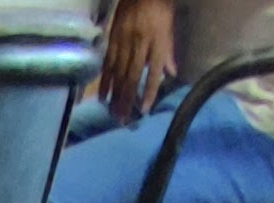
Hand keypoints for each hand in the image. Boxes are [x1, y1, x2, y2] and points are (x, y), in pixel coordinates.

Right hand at [99, 0, 175, 119]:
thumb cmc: (159, 6)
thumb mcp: (169, 25)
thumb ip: (168, 51)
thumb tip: (171, 74)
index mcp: (157, 40)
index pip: (154, 71)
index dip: (149, 91)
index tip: (144, 109)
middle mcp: (140, 42)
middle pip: (132, 76)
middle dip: (127, 99)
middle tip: (123, 119)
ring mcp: (124, 40)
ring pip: (118, 73)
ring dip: (115, 95)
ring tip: (112, 113)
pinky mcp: (112, 38)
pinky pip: (108, 63)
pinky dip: (105, 81)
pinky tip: (103, 95)